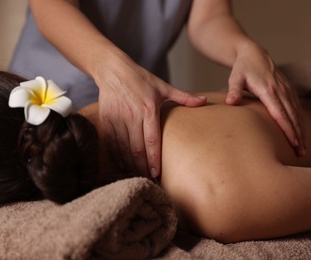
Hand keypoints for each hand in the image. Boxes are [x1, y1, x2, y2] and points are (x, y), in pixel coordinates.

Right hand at [94, 51, 206, 178]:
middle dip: (142, 167)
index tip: (157, 174)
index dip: (153, 159)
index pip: (152, 140)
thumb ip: (184, 97)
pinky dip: (117, 156)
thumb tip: (204, 101)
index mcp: (148, 109)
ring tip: (137, 175)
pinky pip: (111, 143)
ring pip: (123, 148)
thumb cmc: (140, 79)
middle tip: (148, 180)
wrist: (113, 70)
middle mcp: (132, 115)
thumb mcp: (163, 86)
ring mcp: (117, 118)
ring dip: (130, 164)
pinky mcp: (106, 119)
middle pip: (137, 149)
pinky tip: (123, 164)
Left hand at [225, 42, 305, 155]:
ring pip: (297, 114)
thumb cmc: (242, 69)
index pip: (280, 113)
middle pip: (292, 116)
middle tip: (301, 154)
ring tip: (303, 149)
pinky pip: (297, 108)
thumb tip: (230, 102)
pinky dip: (301, 122)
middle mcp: (281, 90)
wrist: (254, 54)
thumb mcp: (235, 78)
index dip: (288, 129)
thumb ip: (234, 90)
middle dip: (298, 135)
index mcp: (268, 90)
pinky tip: (302, 133)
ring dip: (302, 131)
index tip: (293, 143)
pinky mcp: (289, 90)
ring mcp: (287, 90)